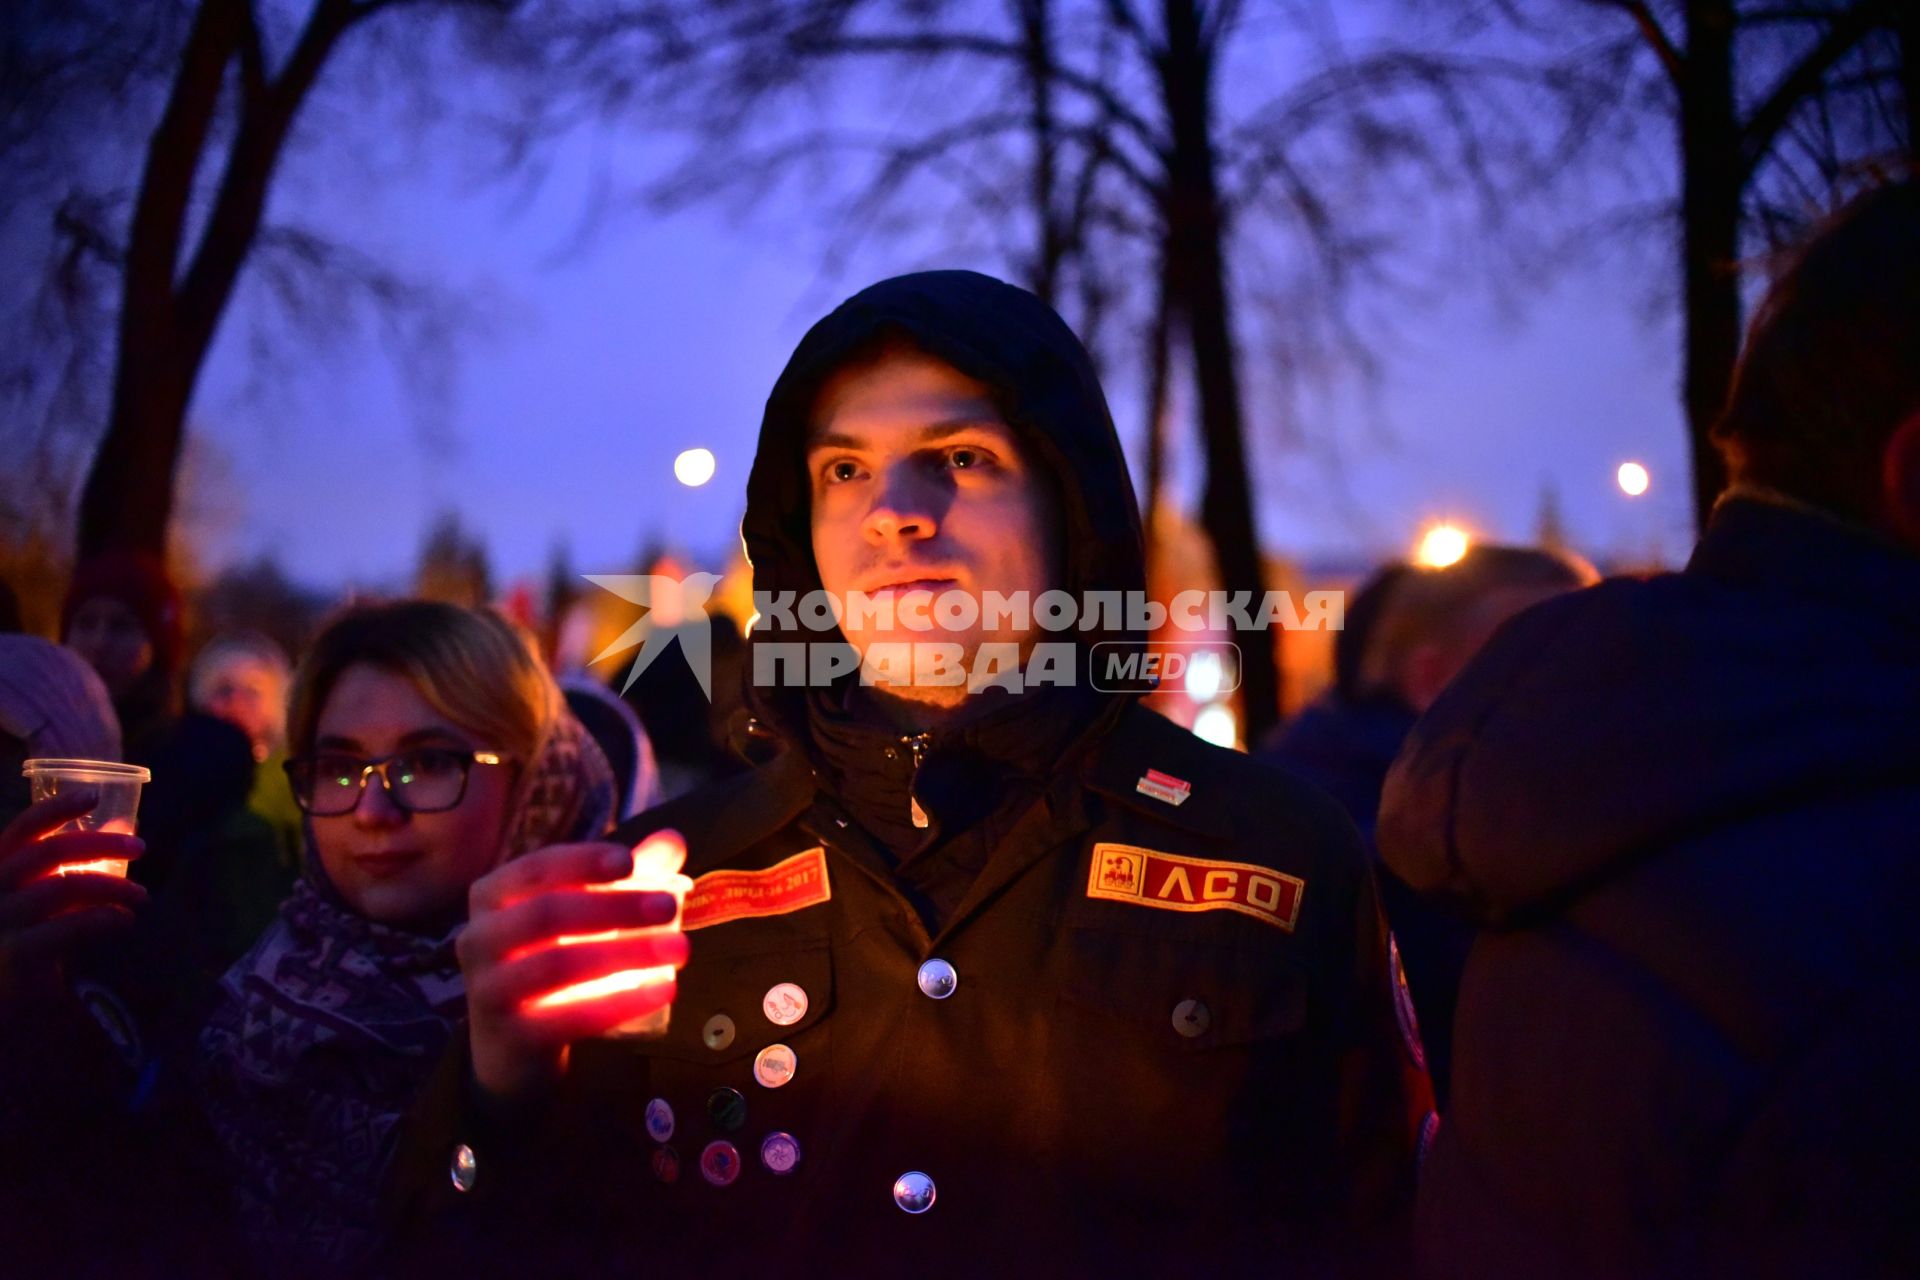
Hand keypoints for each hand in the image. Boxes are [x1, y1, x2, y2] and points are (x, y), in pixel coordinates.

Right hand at [0, 790, 146, 998]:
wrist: (7, 996)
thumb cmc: (28, 935)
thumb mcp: (49, 892)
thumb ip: (78, 860)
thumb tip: (124, 823)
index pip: (22, 829)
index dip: (56, 808)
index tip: (94, 794)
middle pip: (51, 851)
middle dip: (103, 844)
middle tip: (142, 847)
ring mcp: (0, 921)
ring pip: (64, 887)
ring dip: (113, 885)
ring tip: (141, 895)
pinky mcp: (14, 954)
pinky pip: (66, 928)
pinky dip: (103, 919)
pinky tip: (125, 921)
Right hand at [458, 832, 689, 1100]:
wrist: (510, 1044)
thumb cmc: (547, 959)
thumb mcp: (580, 915)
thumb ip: (623, 878)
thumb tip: (672, 839)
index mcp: (493, 897)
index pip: (536, 868)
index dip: (582, 861)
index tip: (629, 860)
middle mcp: (479, 939)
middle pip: (546, 913)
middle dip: (613, 906)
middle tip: (670, 907)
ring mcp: (488, 990)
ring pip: (556, 965)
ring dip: (625, 953)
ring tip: (680, 948)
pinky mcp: (511, 1037)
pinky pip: (568, 1017)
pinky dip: (620, 1002)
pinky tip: (665, 989)